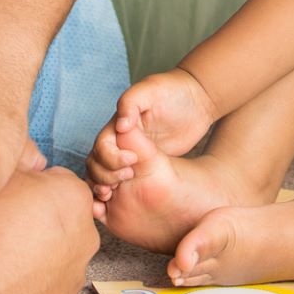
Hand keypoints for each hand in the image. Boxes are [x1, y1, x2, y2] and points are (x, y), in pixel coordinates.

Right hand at [0, 168, 99, 293]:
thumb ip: (20, 164)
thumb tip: (26, 161)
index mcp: (74, 199)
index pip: (59, 186)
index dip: (33, 191)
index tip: (12, 201)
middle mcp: (85, 239)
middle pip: (64, 226)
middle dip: (41, 227)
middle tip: (3, 233)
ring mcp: (72, 281)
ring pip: (56, 264)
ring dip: (36, 262)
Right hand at [87, 69, 215, 196]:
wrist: (196, 100)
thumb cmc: (172, 91)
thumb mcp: (150, 90)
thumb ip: (131, 103)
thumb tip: (120, 126)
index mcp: (118, 124)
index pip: (101, 146)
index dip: (110, 158)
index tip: (132, 162)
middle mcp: (120, 141)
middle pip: (96, 163)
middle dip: (104, 175)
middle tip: (126, 179)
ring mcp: (131, 154)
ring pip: (104, 175)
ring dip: (103, 186)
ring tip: (112, 196)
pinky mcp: (143, 166)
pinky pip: (123, 181)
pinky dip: (116, 193)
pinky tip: (118, 203)